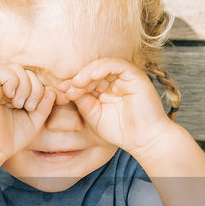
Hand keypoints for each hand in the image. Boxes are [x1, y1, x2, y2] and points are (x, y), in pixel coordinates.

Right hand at [0, 63, 55, 168]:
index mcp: (11, 92)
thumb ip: (44, 106)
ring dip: (25, 86)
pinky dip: (13, 82)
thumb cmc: (10, 138)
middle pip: (26, 71)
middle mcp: (0, 85)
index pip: (31, 78)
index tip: (33, 108)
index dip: (39, 89)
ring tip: (19, 104)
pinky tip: (10, 97)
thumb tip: (51, 91)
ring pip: (16, 68)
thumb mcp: (33, 121)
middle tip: (28, 107)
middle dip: (35, 88)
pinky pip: (3, 70)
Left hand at [58, 58, 173, 156]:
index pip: (88, 80)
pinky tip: (90, 77)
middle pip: (93, 71)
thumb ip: (82, 102)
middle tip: (66, 89)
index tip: (60, 91)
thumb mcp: (94, 116)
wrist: (144, 141)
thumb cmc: (121, 132)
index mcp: (108, 89)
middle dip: (78, 79)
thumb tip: (66, 88)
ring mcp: (126, 77)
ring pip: (103, 65)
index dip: (73, 84)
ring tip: (76, 83)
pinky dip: (101, 68)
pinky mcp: (135, 75)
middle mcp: (117, 81)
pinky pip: (117, 65)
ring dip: (87, 73)